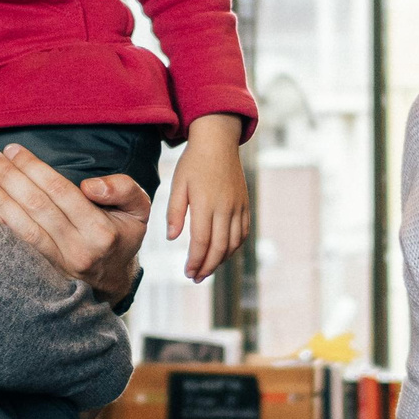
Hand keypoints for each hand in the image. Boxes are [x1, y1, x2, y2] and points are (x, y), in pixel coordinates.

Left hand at [0, 145, 149, 303]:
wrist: (113, 280)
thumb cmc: (122, 234)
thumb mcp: (138, 208)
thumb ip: (123, 189)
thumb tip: (89, 186)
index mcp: (102, 232)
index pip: (61, 192)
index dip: (34, 169)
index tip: (13, 150)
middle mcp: (79, 252)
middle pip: (37, 208)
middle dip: (10, 179)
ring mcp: (59, 268)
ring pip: (24, 231)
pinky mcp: (44, 277)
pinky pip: (18, 252)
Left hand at [165, 115, 249, 281]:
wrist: (218, 141)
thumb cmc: (193, 162)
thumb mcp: (178, 184)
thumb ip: (175, 212)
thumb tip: (173, 238)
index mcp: (206, 204)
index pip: (202, 242)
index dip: (195, 261)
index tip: (187, 272)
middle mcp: (225, 208)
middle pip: (219, 248)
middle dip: (207, 267)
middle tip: (195, 277)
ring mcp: (238, 207)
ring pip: (234, 243)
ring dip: (221, 260)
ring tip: (207, 268)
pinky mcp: (245, 204)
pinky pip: (243, 232)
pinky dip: (234, 247)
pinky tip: (223, 253)